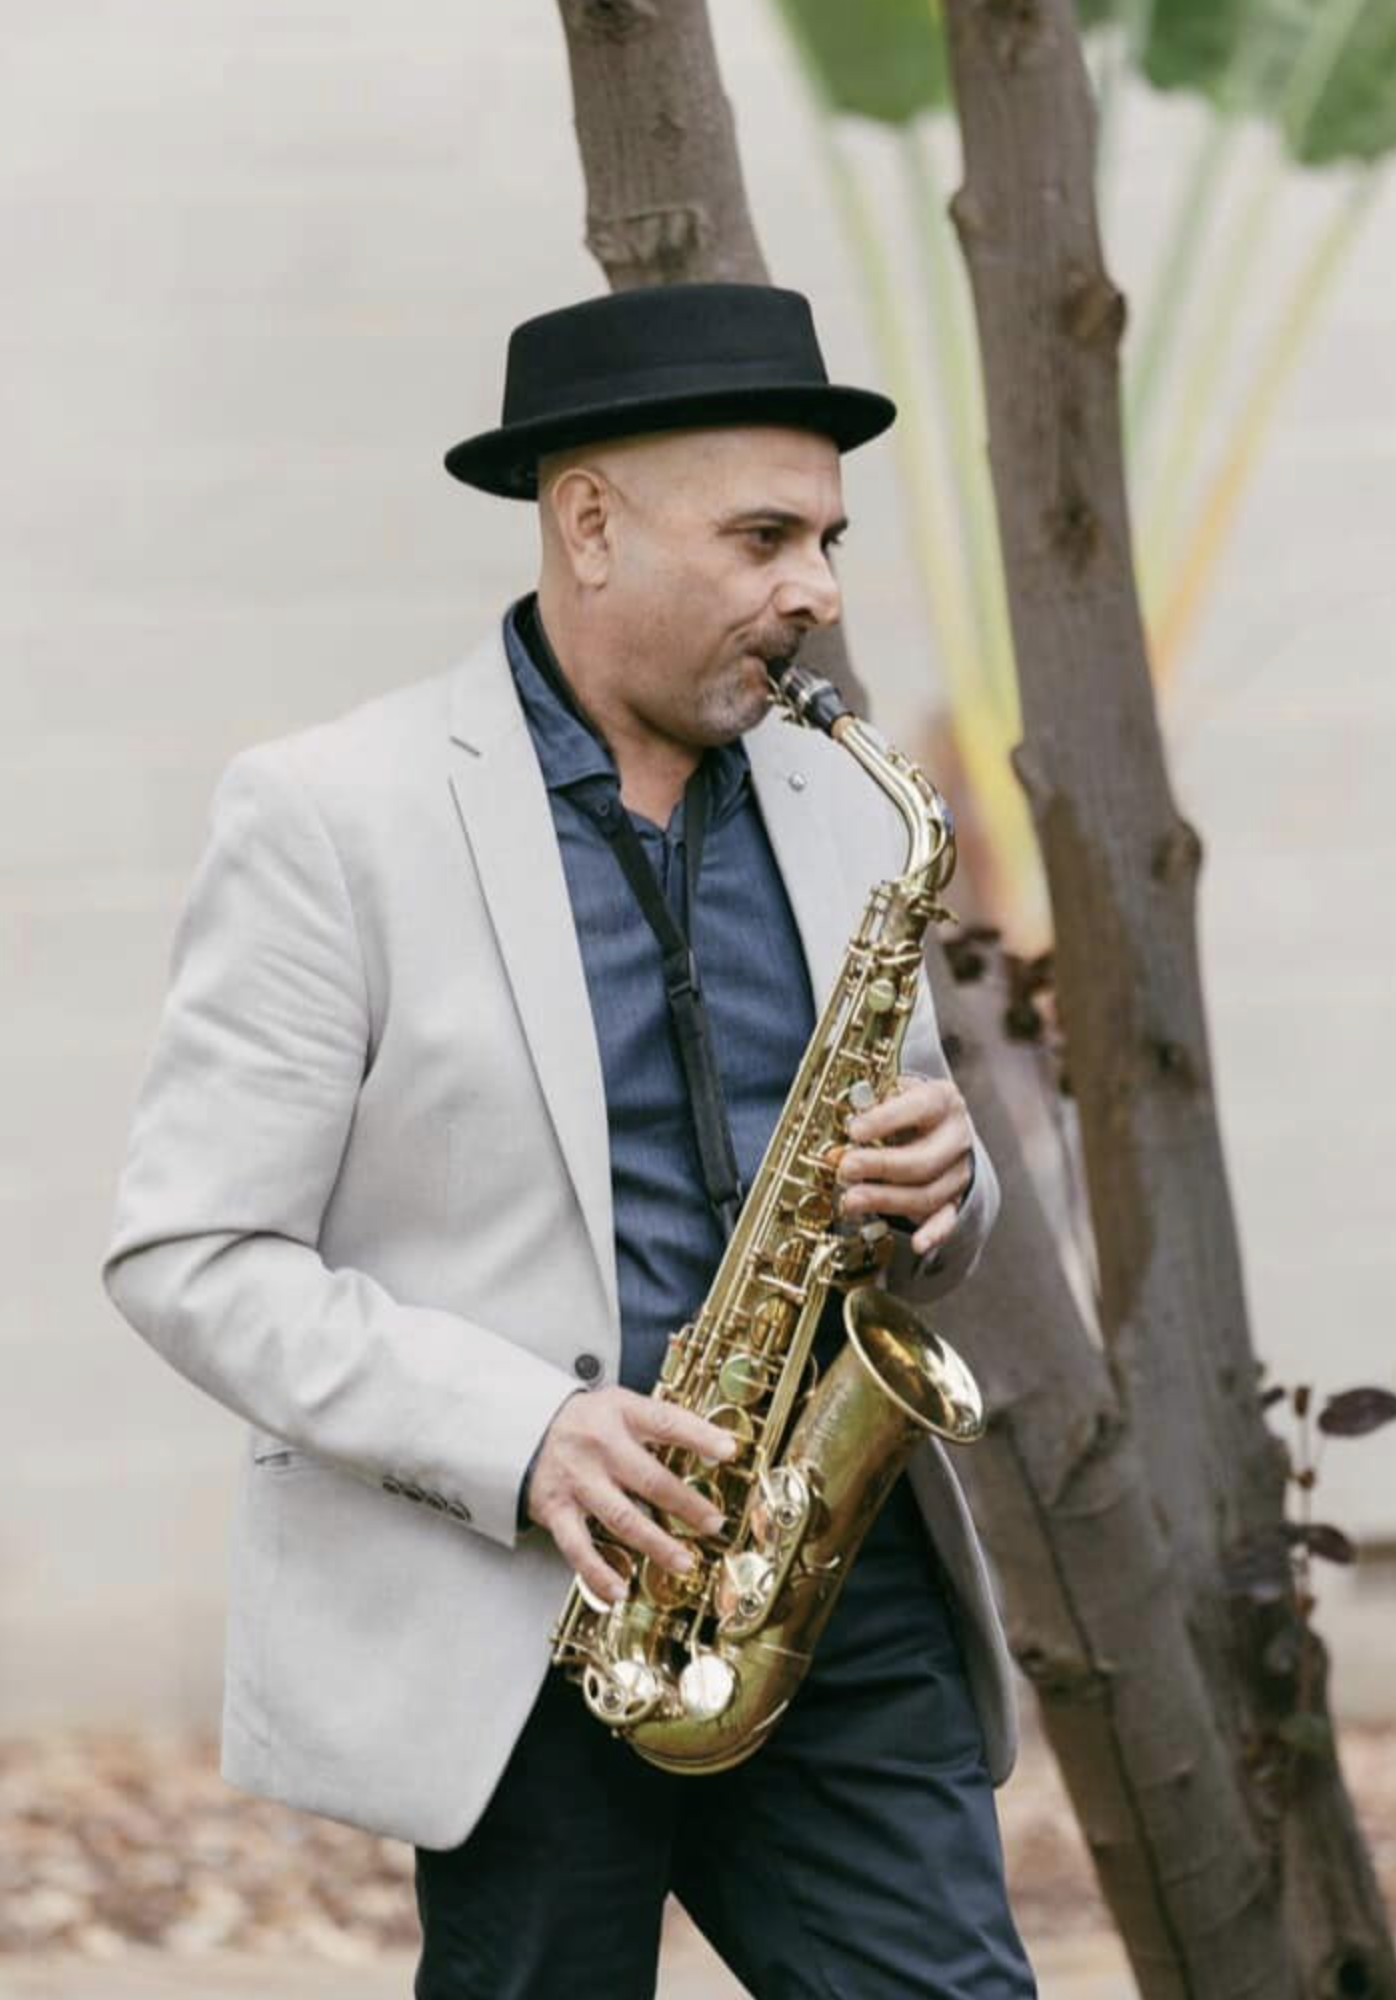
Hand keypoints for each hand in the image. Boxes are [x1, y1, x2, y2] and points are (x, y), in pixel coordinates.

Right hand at [527, 1387, 736, 1605]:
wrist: (522, 1429)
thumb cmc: (583, 1421)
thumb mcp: (619, 1405)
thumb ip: (658, 1424)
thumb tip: (714, 1448)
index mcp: (619, 1413)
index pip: (665, 1421)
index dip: (698, 1435)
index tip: (728, 1450)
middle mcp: (598, 1446)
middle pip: (649, 1478)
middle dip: (687, 1505)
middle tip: (714, 1523)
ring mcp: (577, 1480)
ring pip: (622, 1518)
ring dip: (656, 1544)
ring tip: (684, 1561)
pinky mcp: (556, 1509)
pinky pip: (578, 1547)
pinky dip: (598, 1572)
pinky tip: (619, 1589)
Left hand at [835, 1074, 974, 1258]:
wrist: (936, 1125)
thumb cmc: (904, 1107)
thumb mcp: (889, 1095)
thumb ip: (866, 1109)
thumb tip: (841, 1136)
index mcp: (943, 1101)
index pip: (919, 1107)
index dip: (884, 1120)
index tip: (854, 1130)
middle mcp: (956, 1137)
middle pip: (922, 1160)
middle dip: (880, 1167)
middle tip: (846, 1169)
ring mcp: (957, 1172)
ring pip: (926, 1194)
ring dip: (885, 1200)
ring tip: (850, 1200)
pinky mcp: (954, 1200)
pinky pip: (947, 1221)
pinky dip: (933, 1234)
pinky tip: (918, 1244)